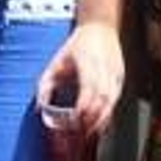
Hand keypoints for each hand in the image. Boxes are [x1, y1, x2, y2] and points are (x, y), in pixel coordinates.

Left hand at [35, 21, 124, 135]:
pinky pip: (116, 101)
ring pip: (112, 102)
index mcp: (87, 61)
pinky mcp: (120, 78)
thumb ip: (45, 84)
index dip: (83, 107)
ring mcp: (115, 73)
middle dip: (92, 119)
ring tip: (89, 132)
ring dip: (101, 120)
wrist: (100, 27)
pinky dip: (107, 114)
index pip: (89, 89)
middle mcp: (104, 68)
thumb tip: (39, 108)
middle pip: (102, 99)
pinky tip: (99, 123)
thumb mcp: (56, 61)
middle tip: (81, 133)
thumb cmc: (77, 44)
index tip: (74, 120)